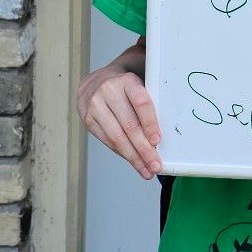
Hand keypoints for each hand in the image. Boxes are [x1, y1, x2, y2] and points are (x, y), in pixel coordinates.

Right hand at [77, 51, 160, 180]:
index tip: (157, 141)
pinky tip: (133, 162)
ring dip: (133, 157)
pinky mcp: (88, 119)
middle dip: (144, 149)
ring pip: (117, 137)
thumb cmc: (125, 88)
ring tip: (146, 170)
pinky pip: (107, 141)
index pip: (141, 103)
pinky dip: (122, 154)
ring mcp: (95, 106)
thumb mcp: (138, 86)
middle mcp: (109, 91)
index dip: (150, 123)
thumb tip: (163, 136)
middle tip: (156, 165)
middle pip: (129, 125)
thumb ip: (149, 103)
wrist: (95, 82)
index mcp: (127, 81)